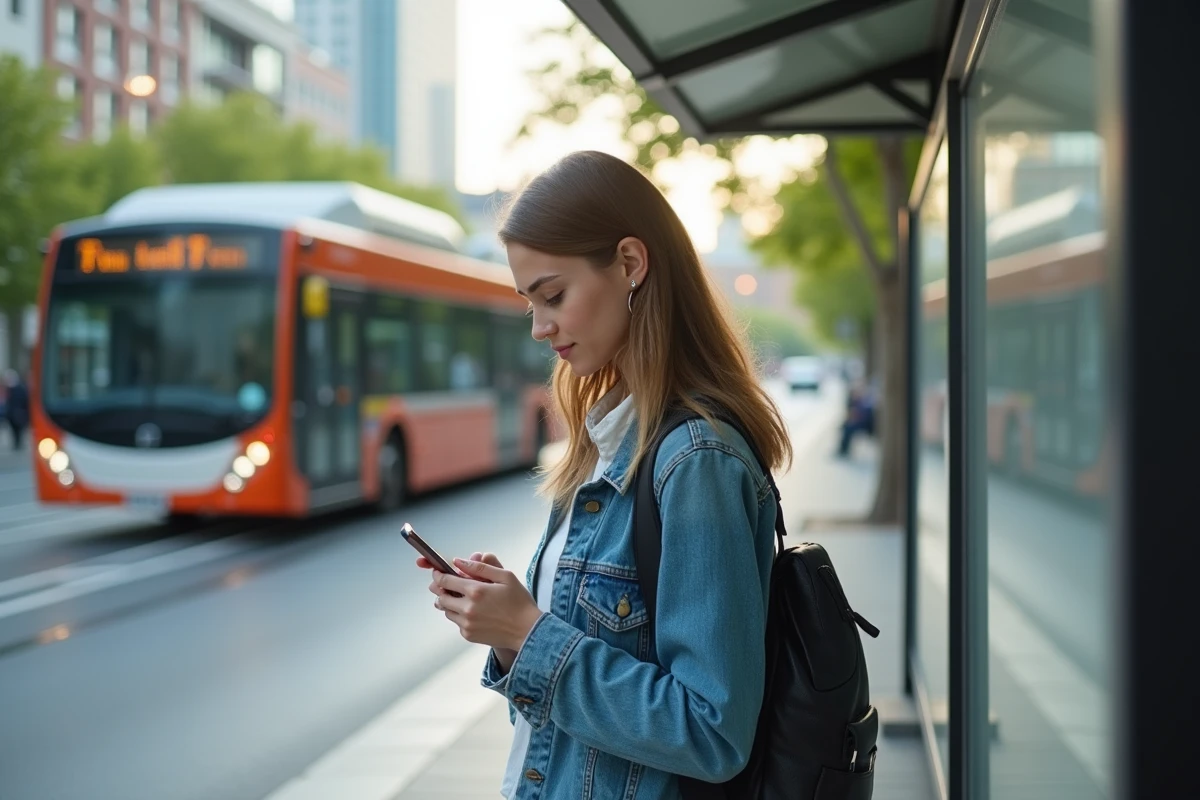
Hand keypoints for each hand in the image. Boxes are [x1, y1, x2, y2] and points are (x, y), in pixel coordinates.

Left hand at [419, 553, 519, 671]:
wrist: (527, 631)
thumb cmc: (520, 603)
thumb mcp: (505, 577)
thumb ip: (480, 567)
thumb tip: (459, 561)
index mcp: (476, 591)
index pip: (445, 581)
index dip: (438, 575)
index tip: (438, 573)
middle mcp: (468, 608)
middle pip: (441, 597)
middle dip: (440, 589)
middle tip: (446, 585)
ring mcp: (467, 624)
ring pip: (446, 611)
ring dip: (449, 603)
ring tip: (462, 598)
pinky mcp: (468, 635)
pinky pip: (456, 623)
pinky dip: (459, 615)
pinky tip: (473, 612)